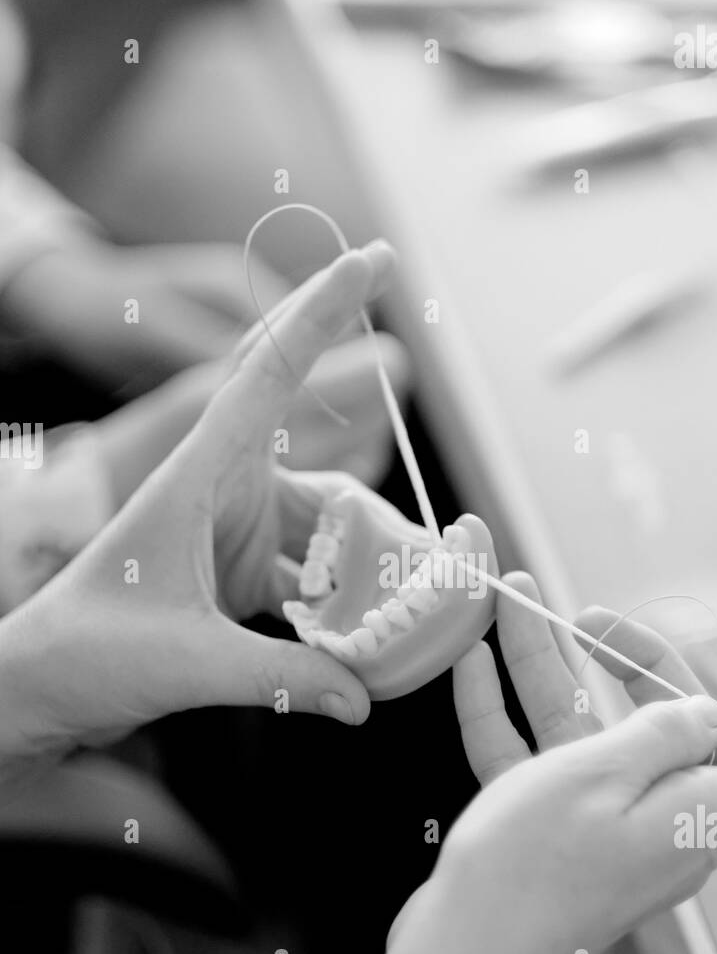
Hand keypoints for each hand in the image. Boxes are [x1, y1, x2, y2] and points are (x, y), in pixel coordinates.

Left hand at [2, 240, 402, 766]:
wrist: (39, 685)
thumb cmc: (84, 649)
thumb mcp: (184, 660)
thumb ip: (280, 676)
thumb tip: (364, 698)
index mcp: (200, 473)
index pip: (270, 371)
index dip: (324, 308)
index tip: (374, 255)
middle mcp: (226, 491)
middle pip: (333, 486)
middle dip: (387, 529)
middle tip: (440, 563)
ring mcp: (239, 533)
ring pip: (332, 540)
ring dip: (370, 580)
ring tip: (410, 623)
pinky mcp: (243, 576)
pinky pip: (315, 582)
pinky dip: (343, 612)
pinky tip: (366, 650)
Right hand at [388, 574, 716, 953]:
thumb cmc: (531, 868)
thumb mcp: (603, 773)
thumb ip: (663, 732)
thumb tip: (704, 715)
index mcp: (701, 815)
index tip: (691, 694)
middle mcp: (663, 826)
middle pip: (667, 733)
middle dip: (622, 664)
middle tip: (581, 617)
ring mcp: (605, 833)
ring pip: (589, 737)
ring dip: (547, 672)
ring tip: (510, 606)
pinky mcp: (553, 840)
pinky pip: (542, 765)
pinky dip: (511, 717)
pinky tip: (472, 667)